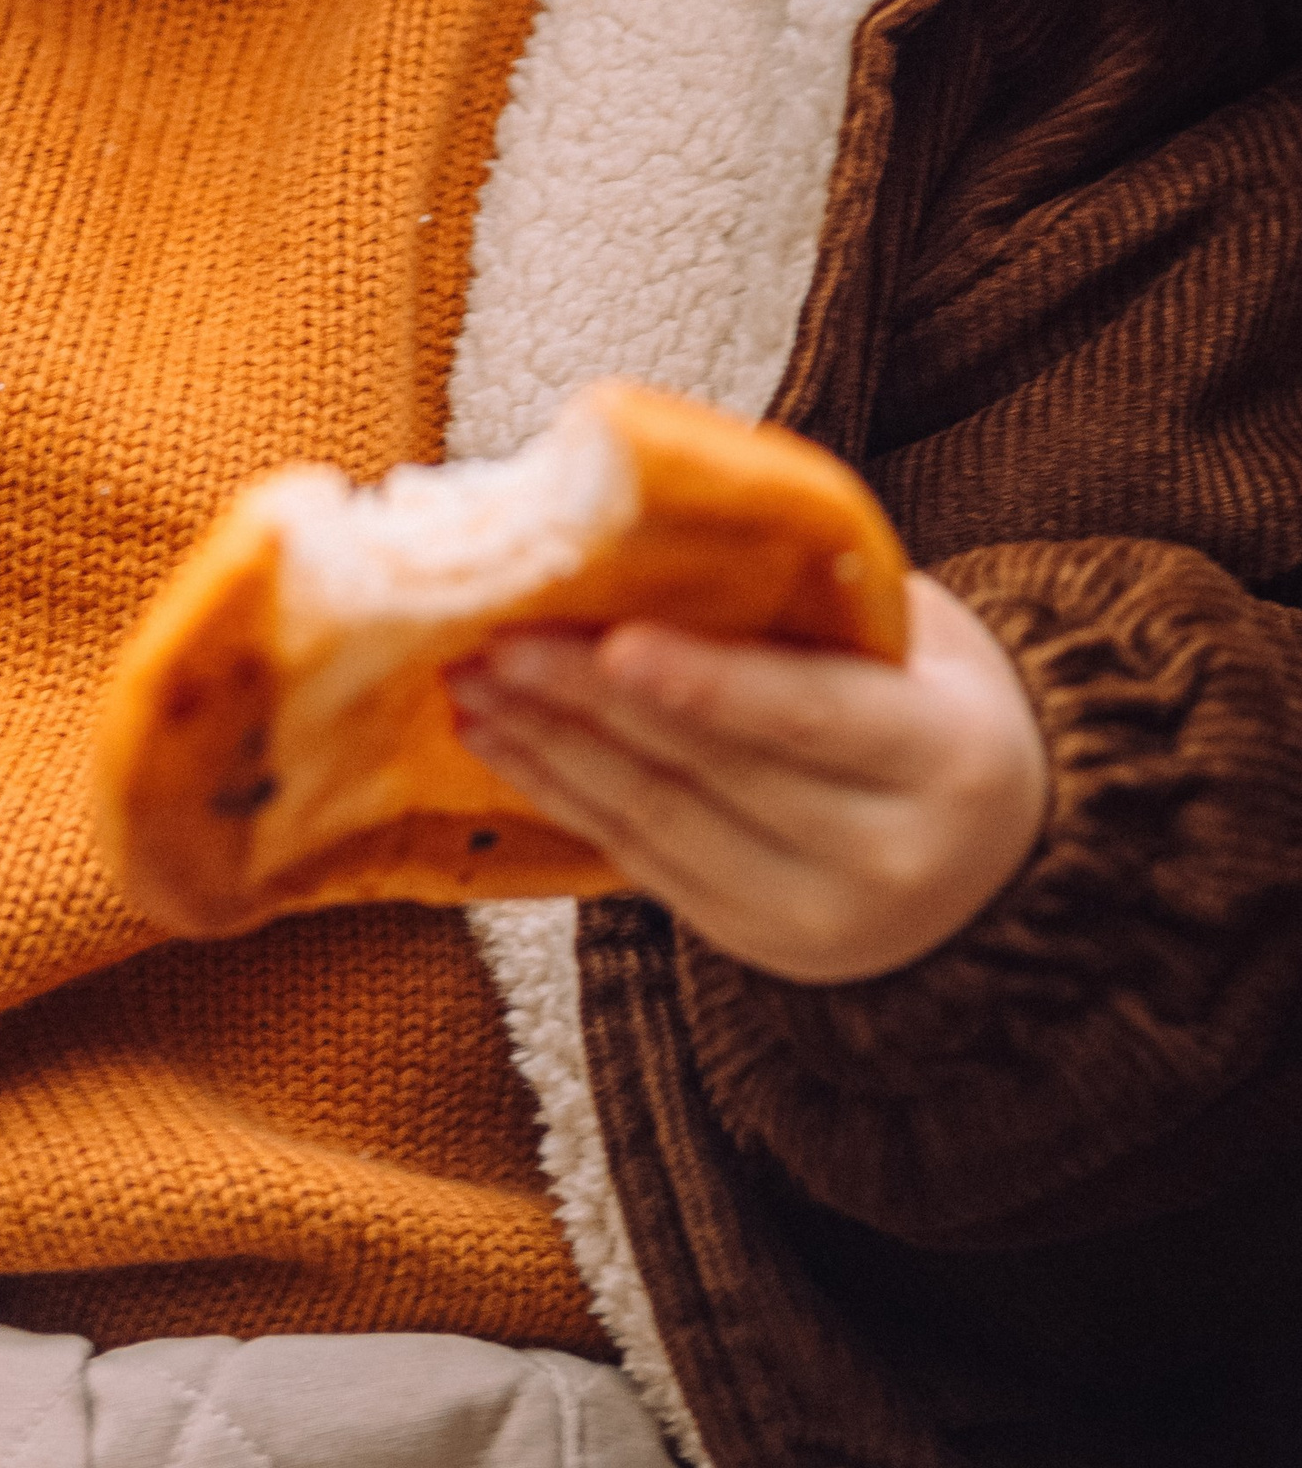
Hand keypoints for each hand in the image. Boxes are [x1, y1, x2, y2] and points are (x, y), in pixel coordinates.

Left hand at [451, 575, 1050, 984]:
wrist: (996, 854)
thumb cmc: (932, 704)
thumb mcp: (914, 638)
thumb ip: (812, 596)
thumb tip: (660, 526)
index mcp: (946, 758)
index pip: (808, 716)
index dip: (706, 682)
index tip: (612, 640)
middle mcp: (886, 856)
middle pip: (711, 770)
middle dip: (587, 699)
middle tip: (496, 637)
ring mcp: (816, 918)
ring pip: (657, 822)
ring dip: (548, 746)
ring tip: (471, 680)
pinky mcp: (750, 941)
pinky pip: (637, 860)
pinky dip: (560, 794)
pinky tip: (502, 738)